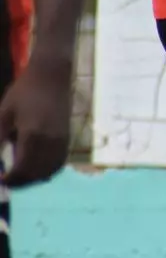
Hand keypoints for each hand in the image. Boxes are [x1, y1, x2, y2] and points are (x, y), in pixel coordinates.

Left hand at [0, 57, 73, 188]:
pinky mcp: (67, 138)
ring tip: (21, 177)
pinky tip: (37, 169)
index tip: (0, 180)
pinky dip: (48, 170)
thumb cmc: (23, 92)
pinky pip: (59, 162)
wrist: (52, 76)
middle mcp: (50, 142)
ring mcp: (61, 140)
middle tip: (7, 181)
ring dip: (35, 178)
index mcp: (32, 135)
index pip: (23, 168)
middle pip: (37, 173)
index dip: (10, 179)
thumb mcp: (4, 114)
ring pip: (50, 170)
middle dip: (21, 182)